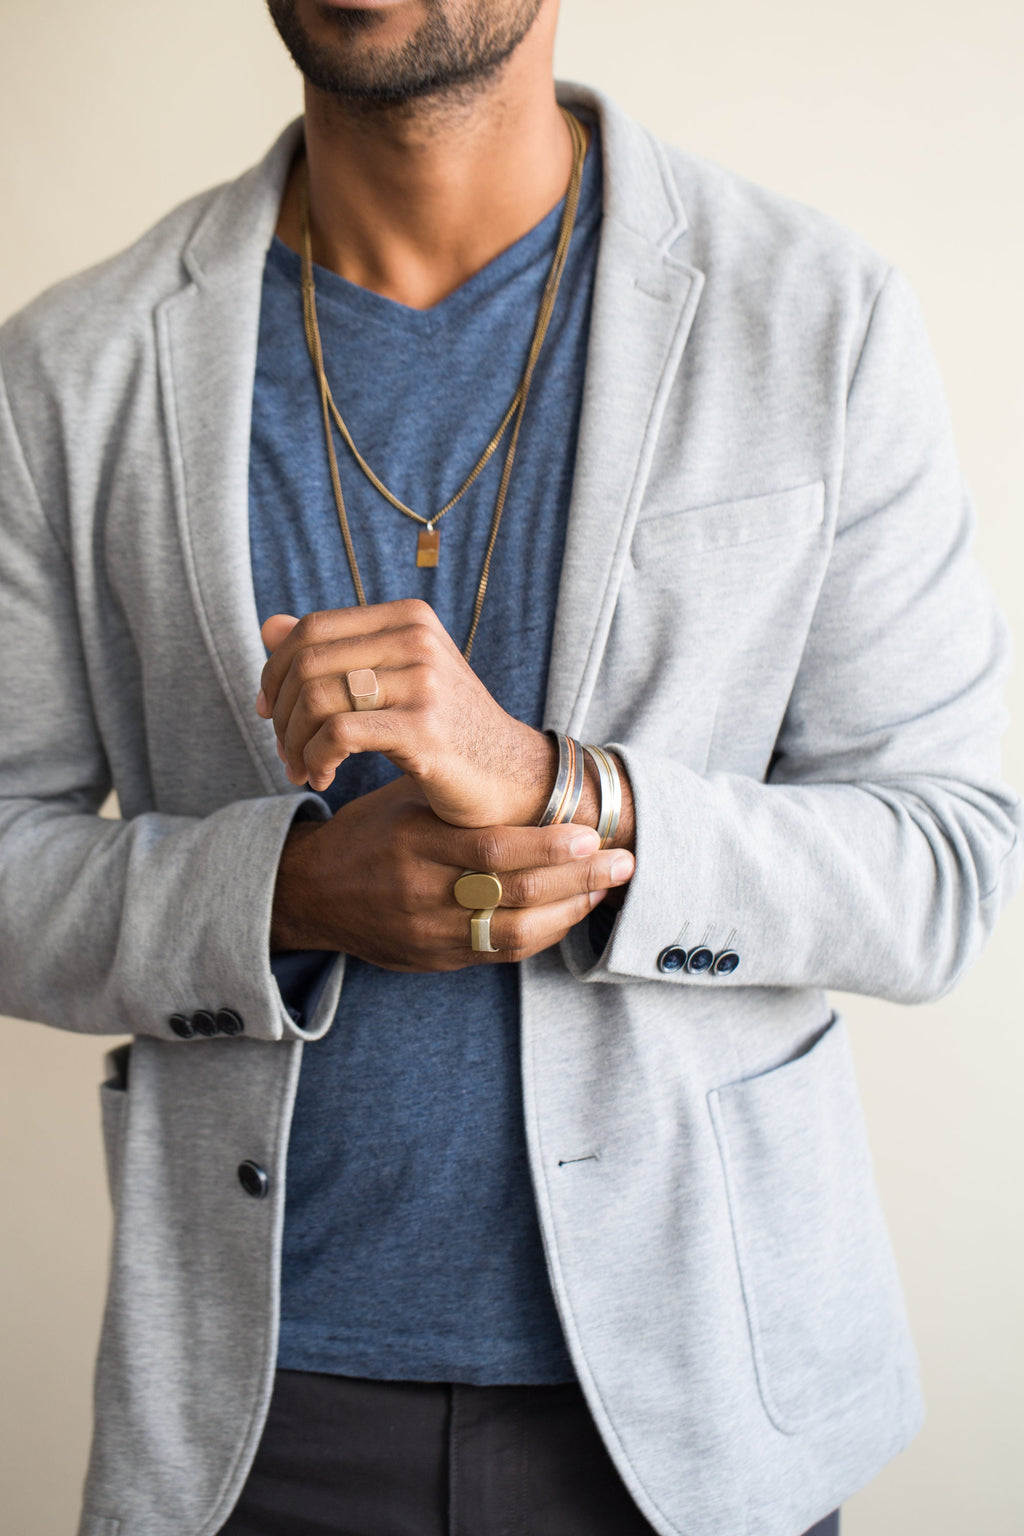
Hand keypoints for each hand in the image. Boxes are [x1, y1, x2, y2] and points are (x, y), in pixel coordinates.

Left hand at [256, 602, 555, 827]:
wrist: (512, 775)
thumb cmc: (445, 729)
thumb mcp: (391, 680)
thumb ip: (334, 651)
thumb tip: (268, 627)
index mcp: (408, 617)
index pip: (312, 629)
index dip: (275, 670)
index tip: (268, 711)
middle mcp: (417, 638)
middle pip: (307, 663)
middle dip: (281, 713)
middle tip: (284, 752)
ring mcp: (424, 681)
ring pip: (316, 699)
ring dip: (294, 743)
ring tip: (302, 769)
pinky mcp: (423, 728)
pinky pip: (338, 734)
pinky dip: (316, 759)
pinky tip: (323, 777)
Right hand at [271, 776, 634, 968]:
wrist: (310, 893)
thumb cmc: (368, 834)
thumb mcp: (402, 801)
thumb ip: (454, 792)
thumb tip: (528, 771)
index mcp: (413, 842)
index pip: (489, 849)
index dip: (547, 845)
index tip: (590, 832)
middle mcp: (420, 891)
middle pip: (513, 894)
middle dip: (577, 878)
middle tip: (622, 860)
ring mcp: (429, 932)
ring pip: (514, 931)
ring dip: (570, 910)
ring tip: (606, 886)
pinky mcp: (435, 959)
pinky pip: (501, 953)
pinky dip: (544, 934)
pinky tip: (572, 911)